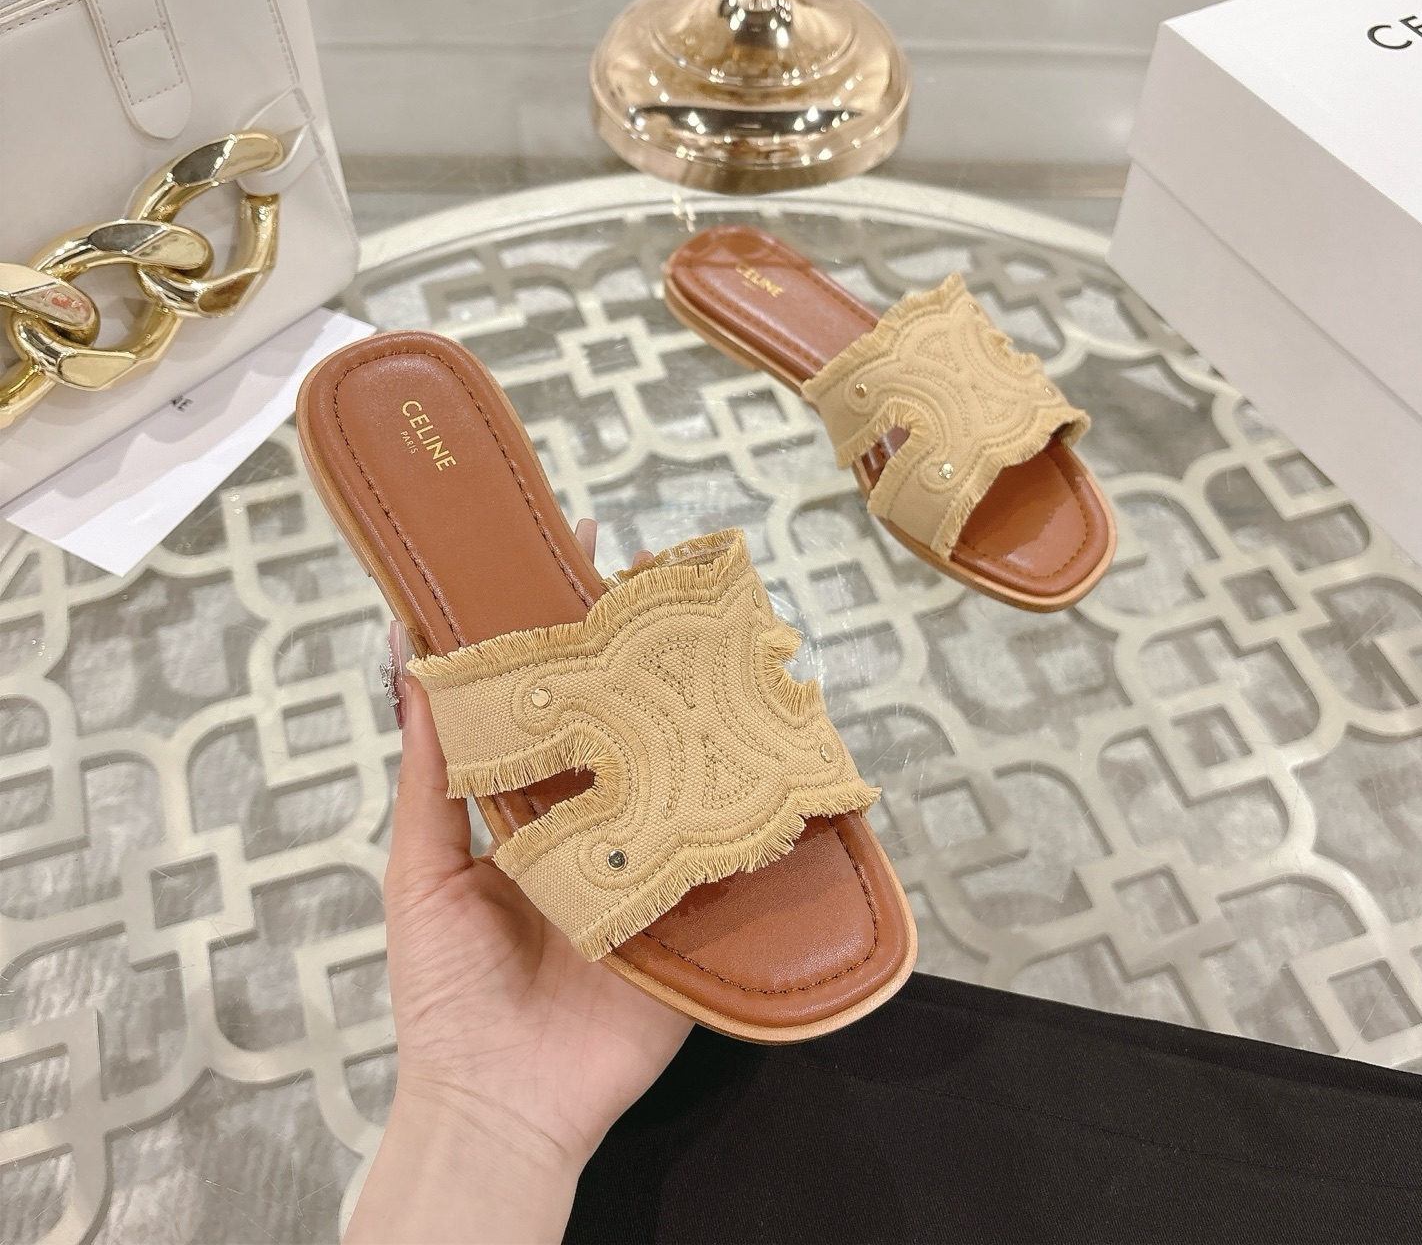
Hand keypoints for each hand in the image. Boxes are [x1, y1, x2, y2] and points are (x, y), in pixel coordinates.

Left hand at [346, 521, 690, 1244]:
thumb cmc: (445, 992)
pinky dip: (761, 805)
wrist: (501, 1105)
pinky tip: (782, 750)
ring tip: (737, 645)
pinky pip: (734, 851)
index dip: (565, 627)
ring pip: (690, 771)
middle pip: (632, 721)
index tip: (577, 549)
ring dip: (714, 713)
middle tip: (675, 583)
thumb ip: (427, 773)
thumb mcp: (420, 870)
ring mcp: (654, 861)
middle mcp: (601, 819)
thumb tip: (407, 664)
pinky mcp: (697, 910)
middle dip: (651, 654)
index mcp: (535, 804)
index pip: (556, 696)